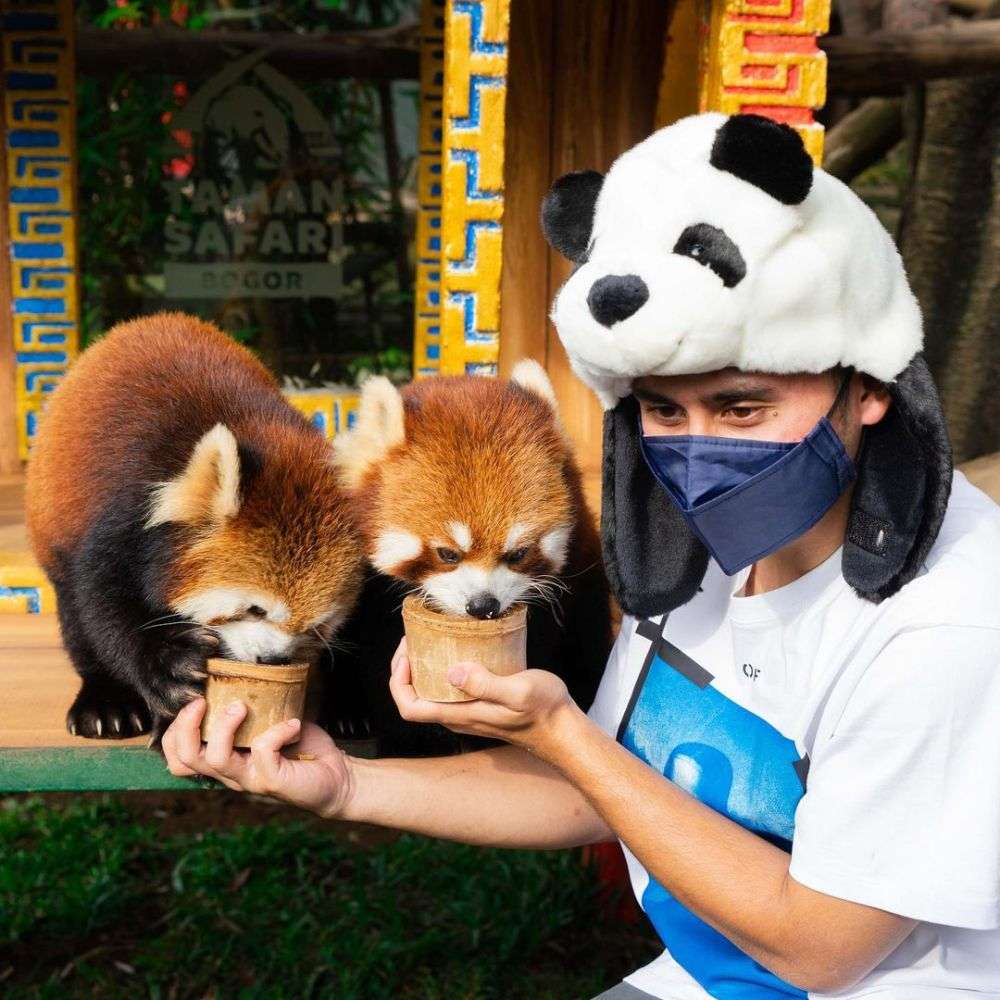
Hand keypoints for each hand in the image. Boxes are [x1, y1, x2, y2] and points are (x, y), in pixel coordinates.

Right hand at [161, 698, 355, 819]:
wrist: (336, 776)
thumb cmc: (300, 745)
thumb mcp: (269, 721)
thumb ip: (252, 706)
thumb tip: (241, 669)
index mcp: (224, 758)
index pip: (178, 756)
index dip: (173, 731)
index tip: (192, 699)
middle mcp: (230, 772)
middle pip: (185, 759)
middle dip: (185, 727)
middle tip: (201, 701)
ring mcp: (249, 779)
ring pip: (215, 759)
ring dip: (224, 727)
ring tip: (241, 707)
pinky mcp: (272, 781)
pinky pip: (262, 752)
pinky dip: (276, 731)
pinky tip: (292, 725)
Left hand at [388, 638, 579, 759]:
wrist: (563, 730)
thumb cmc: (544, 712)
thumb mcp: (518, 692)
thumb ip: (486, 684)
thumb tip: (452, 671)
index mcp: (461, 715)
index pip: (410, 707)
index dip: (399, 682)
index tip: (407, 654)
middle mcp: (459, 717)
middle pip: (415, 698)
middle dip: (406, 669)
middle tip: (414, 639)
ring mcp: (469, 713)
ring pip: (431, 694)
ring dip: (423, 669)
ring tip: (429, 641)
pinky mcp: (481, 706)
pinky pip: (449, 690)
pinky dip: (442, 670)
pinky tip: (457, 650)